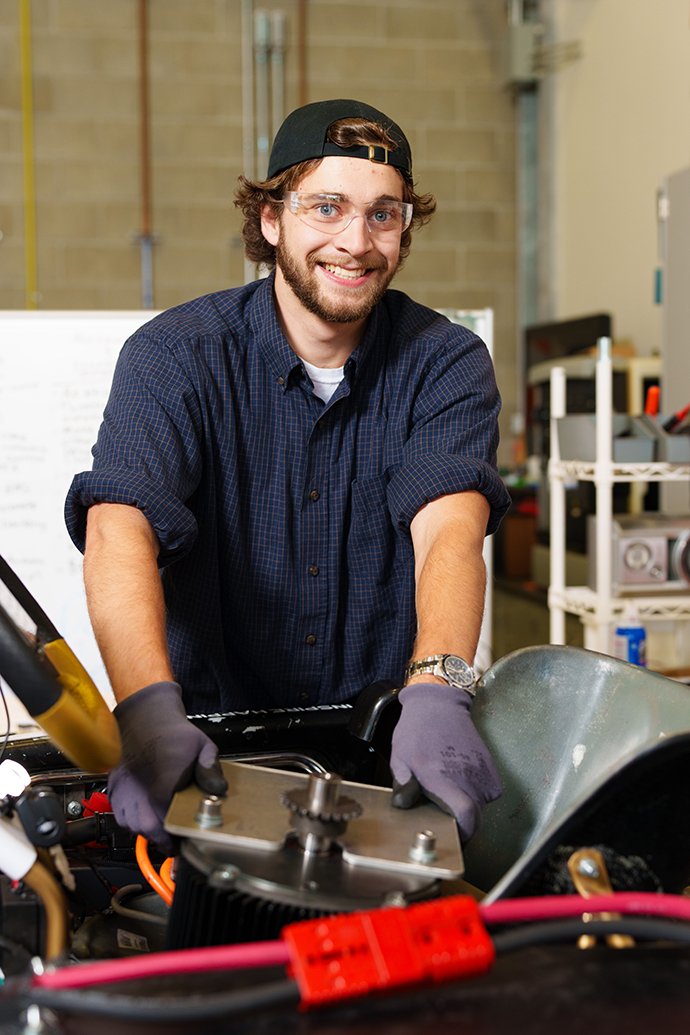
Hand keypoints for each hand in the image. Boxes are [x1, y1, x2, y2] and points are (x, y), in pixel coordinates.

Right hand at [107, 681, 226, 850]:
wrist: (144, 715)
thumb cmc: (171, 731)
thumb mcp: (201, 746)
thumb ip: (210, 770)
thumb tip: (219, 791)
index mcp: (162, 783)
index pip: (168, 824)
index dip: (177, 837)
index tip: (184, 842)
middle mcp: (139, 790)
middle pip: (149, 829)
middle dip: (163, 839)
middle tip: (174, 841)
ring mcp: (124, 790)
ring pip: (133, 825)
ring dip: (147, 831)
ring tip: (161, 828)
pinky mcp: (115, 789)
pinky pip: (121, 816)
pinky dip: (132, 821)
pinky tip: (145, 816)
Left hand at [390, 682, 500, 841]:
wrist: (439, 703)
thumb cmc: (417, 730)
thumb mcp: (400, 758)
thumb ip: (403, 785)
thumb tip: (404, 805)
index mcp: (442, 779)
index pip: (466, 816)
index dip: (463, 833)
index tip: (454, 835)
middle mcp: (466, 776)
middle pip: (476, 817)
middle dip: (464, 823)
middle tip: (447, 815)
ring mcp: (481, 770)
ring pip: (483, 804)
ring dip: (470, 805)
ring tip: (452, 792)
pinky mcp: (489, 764)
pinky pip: (489, 790)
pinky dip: (479, 792)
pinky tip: (461, 780)